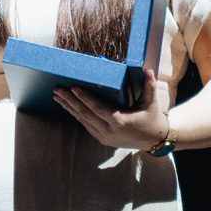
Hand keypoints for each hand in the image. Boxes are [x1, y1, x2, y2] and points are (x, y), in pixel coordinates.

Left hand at [53, 68, 170, 150]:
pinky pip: (87, 125)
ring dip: (69, 108)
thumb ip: (149, 86)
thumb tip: (148, 70)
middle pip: (85, 114)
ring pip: (83, 120)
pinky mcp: (102, 139)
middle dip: (69, 101)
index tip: (73, 88)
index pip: (97, 108)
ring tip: (57, 97)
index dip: (84, 98)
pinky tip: (68, 106)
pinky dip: (77, 115)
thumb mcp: (151, 102)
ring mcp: (104, 137)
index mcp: (120, 121)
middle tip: (57, 90)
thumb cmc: (152, 118)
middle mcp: (109, 130)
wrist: (154, 140)